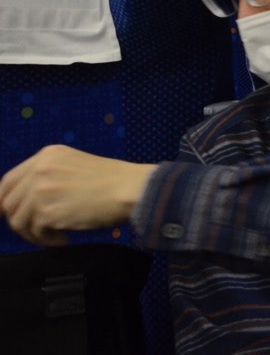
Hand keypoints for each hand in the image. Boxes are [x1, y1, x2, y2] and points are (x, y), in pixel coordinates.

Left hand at [0, 145, 156, 246]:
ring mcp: (41, 190)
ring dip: (34, 234)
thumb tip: (27, 201)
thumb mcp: (75, 165)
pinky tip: (64, 238)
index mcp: (47, 155)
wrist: (130, 188)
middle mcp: (39, 169)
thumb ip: (50, 176)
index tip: (11, 215)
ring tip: (55, 235)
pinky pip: (35, 233)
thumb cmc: (112, 180)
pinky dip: (47, 240)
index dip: (5, 201)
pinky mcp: (47, 211)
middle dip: (21, 220)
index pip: (8, 181)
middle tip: (39, 229)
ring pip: (17, 221)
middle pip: (8, 203)